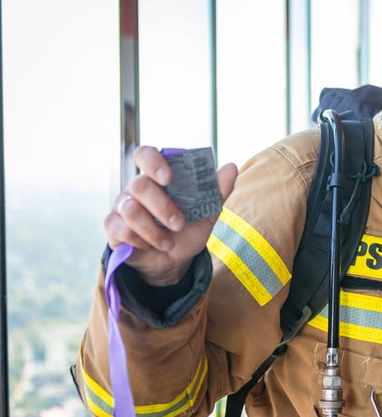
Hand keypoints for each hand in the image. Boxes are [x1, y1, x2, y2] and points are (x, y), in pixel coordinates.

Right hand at [104, 146, 237, 285]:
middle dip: (163, 207)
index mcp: (158, 178)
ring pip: (130, 209)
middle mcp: (136, 189)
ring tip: (169, 242)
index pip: (144, 154)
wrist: (174, 262)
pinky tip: (152, 246)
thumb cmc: (187, 230)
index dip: (153, 162)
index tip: (168, 177)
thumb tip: (231, 167)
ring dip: (154, 230)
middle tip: (179, 223)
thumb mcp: (207, 212)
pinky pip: (121, 230)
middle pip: (139, 185)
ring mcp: (122, 207)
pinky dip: (141, 241)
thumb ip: (217, 190)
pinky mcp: (114, 228)